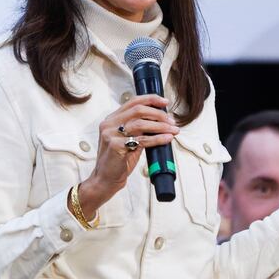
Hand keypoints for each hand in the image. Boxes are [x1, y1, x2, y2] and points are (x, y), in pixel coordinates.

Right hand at [74, 94, 178, 217]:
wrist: (105, 179)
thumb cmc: (118, 161)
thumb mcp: (127, 140)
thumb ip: (139, 129)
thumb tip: (161, 121)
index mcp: (112, 119)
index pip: (133, 101)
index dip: (151, 99)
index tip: (165, 102)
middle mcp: (109, 124)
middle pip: (138, 110)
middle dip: (159, 114)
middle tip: (171, 121)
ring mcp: (111, 134)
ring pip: (141, 123)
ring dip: (161, 126)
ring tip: (173, 130)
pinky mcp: (116, 146)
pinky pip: (142, 140)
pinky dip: (158, 138)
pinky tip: (167, 138)